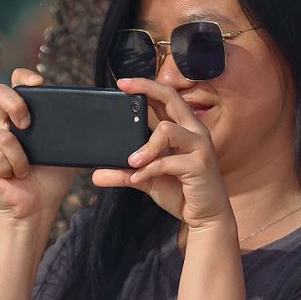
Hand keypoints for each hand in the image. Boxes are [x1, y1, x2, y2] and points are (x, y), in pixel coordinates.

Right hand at [0, 69, 78, 223]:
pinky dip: (10, 167)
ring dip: (20, 157)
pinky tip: (12, 176)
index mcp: (22, 118)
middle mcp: (3, 125)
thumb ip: (67, 129)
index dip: (24, 77)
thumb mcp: (65, 149)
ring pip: (1, 134)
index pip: (17, 85)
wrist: (38, 207)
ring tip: (25, 169)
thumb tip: (84, 115)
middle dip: (14, 104)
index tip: (38, 83)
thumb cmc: (50, 179)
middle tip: (27, 125)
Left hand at [93, 78, 232, 232]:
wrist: (205, 216)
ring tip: (131, 162)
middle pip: (172, 98)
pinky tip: (139, 178)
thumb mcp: (146, 179)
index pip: (166, 98)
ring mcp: (199, 147)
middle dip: (147, 89)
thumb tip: (95, 175)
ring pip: (167, 130)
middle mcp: (194, 131)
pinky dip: (149, 169)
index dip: (146, 86)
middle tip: (123, 89)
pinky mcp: (200, 165)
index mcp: (183, 129)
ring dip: (145, 146)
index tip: (122, 83)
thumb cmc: (180, 192)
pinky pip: (168, 161)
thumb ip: (123, 174)